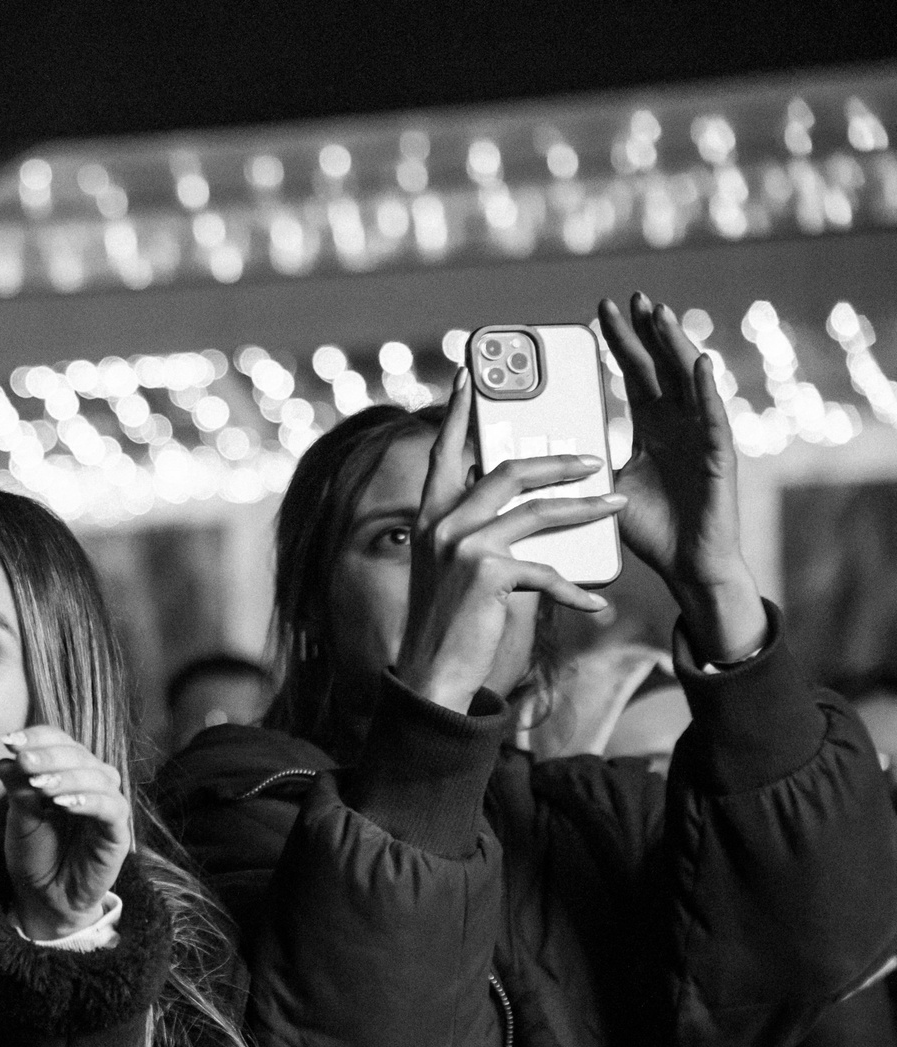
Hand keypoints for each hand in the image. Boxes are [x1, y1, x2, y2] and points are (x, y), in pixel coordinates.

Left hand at [0, 726, 132, 938]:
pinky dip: (88, 801)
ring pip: (98, 777)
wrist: (45, 897)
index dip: (37, 738)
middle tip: (24, 760)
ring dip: (67, 777)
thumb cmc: (33, 854)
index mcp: (67, 772)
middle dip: (49, 755)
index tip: (9, 741)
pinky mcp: (118, 832)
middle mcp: (91, 783)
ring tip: (40, 786)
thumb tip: (5, 759)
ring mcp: (107, 806)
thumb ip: (17, 789)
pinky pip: (111, 809)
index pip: (59, 742)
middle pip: (79, 754)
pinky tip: (64, 804)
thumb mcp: (19, 818)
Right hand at [396, 375, 616, 712]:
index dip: (456, 412)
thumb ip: (469, 531)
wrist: (431, 673)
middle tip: (594, 457)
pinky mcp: (486, 574)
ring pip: (536, 510)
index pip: (444, 453)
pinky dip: (575, 588)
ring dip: (584, 507)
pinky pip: (546, 568)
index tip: (469, 373)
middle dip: (554, 460)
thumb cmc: (449, 621)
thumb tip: (510, 504)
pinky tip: (598, 603)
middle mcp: (439, 523)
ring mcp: (460, 547)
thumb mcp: (448, 567)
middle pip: (505, 470)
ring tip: (618, 503)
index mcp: (428, 516)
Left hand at [596, 292, 765, 663]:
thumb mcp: (605, 488)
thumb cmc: (650, 530)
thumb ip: (582, 463)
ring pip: (687, 382)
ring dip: (674, 345)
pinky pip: (714, 418)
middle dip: (645, 332)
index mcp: (651, 429)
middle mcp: (678, 426)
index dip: (619, 345)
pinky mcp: (719, 458)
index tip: (599, 313)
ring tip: (661, 312)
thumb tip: (536, 451)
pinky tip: (699, 363)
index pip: (632, 376)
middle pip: (659, 369)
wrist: (685, 567)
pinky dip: (706, 390)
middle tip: (631, 295)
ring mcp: (701, 438)